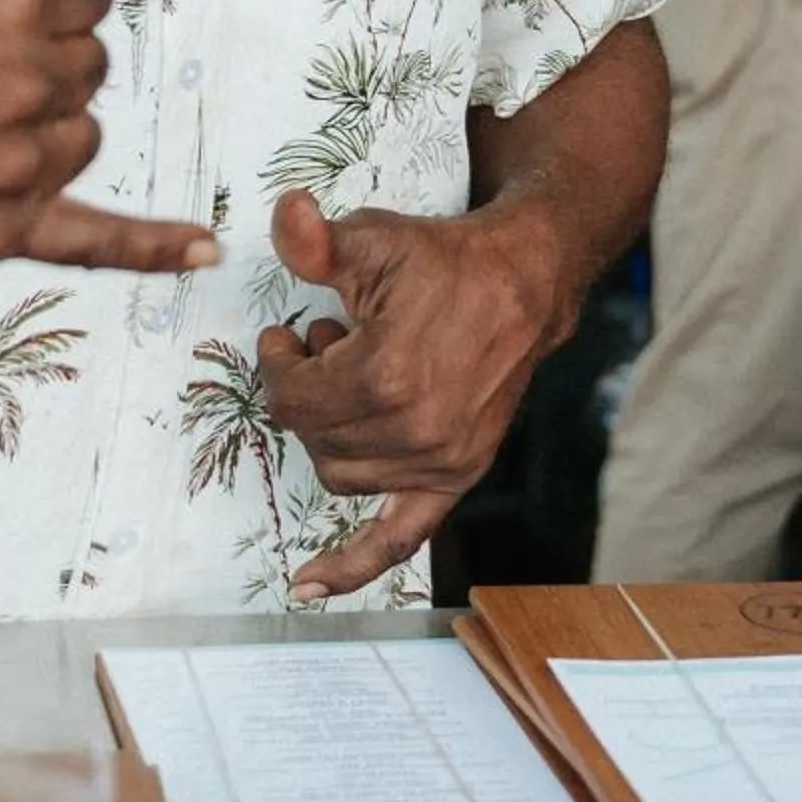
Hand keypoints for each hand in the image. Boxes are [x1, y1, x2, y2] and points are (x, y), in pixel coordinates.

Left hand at [258, 185, 568, 602]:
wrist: (524, 284)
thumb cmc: (446, 260)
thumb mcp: (375, 239)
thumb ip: (316, 242)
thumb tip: (284, 214)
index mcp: (386, 376)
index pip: (290, 399)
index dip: (277, 364)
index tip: (288, 335)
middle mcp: (414, 430)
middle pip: (310, 436)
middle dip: (303, 391)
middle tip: (320, 346)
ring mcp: (439, 461)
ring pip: (339, 476)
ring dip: (327, 435)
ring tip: (347, 383)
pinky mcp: (456, 476)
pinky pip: (399, 538)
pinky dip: (354, 567)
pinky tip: (309, 587)